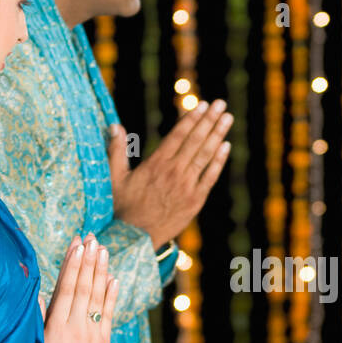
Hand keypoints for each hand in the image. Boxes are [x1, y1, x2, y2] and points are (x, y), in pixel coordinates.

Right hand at [40, 233, 118, 342]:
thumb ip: (39, 318)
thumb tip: (40, 293)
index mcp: (55, 326)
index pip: (66, 288)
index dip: (72, 264)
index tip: (77, 245)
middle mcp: (75, 327)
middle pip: (83, 287)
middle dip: (88, 260)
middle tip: (92, 238)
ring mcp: (92, 335)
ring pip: (98, 297)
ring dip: (100, 271)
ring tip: (103, 250)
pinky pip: (109, 315)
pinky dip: (112, 296)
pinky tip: (114, 278)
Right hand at [107, 101, 232, 247]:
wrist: (135, 238)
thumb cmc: (122, 208)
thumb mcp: (115, 178)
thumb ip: (116, 151)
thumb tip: (114, 126)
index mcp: (156, 164)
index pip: (178, 135)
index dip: (192, 118)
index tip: (202, 105)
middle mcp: (174, 171)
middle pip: (196, 140)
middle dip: (209, 120)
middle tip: (220, 104)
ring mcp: (187, 186)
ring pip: (205, 155)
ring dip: (217, 134)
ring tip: (227, 118)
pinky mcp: (195, 200)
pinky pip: (210, 176)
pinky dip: (219, 161)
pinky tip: (225, 146)